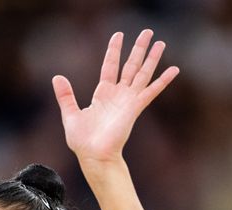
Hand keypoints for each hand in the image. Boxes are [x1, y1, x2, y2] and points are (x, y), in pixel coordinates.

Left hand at [52, 29, 178, 164]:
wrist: (94, 156)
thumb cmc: (83, 141)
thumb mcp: (70, 114)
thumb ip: (65, 96)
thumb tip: (57, 77)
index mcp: (103, 93)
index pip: (110, 65)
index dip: (114, 50)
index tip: (119, 35)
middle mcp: (118, 94)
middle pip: (131, 65)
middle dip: (139, 48)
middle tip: (148, 31)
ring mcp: (128, 100)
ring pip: (142, 73)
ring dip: (152, 58)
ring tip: (161, 42)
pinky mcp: (135, 108)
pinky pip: (151, 91)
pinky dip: (163, 80)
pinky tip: (174, 70)